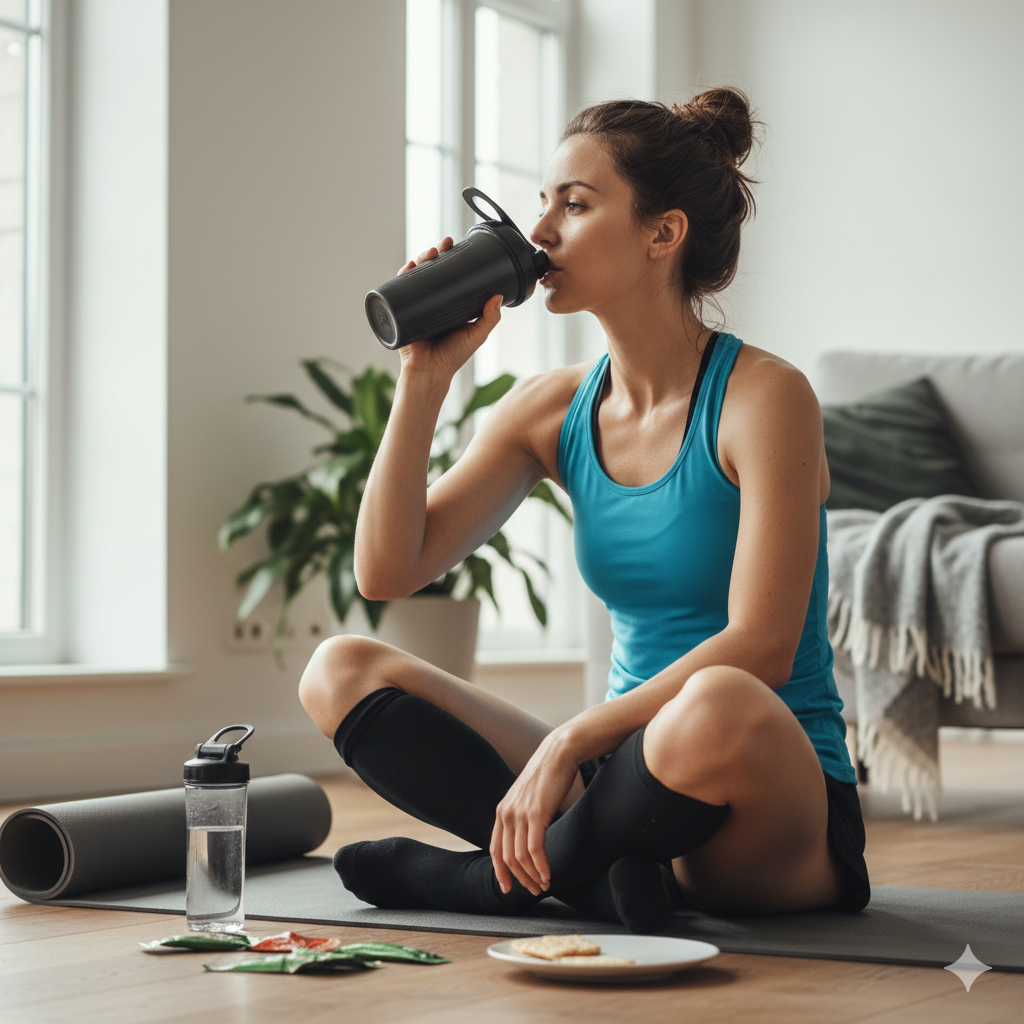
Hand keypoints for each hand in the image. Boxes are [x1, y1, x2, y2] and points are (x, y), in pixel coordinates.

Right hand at [396, 238, 502, 382]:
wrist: (429, 373)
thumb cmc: (452, 357)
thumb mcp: (476, 335)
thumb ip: (489, 318)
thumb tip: (498, 296)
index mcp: (448, 303)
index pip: (449, 275)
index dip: (451, 258)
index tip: (456, 245)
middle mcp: (432, 301)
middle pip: (430, 270)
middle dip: (434, 253)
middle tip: (442, 245)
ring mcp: (416, 305)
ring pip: (415, 277)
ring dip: (419, 260)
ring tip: (428, 254)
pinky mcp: (402, 312)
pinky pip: (399, 292)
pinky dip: (401, 277)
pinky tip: (407, 267)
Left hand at [489, 730, 579, 895]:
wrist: (559, 752)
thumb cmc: (548, 774)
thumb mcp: (527, 796)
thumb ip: (521, 814)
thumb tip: (527, 835)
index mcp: (502, 811)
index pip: (495, 849)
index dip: (500, 872)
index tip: (508, 888)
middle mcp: (506, 813)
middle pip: (507, 858)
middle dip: (520, 879)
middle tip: (534, 890)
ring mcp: (520, 814)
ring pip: (520, 858)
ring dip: (532, 876)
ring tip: (544, 885)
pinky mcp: (536, 814)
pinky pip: (535, 850)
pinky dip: (541, 867)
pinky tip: (549, 875)